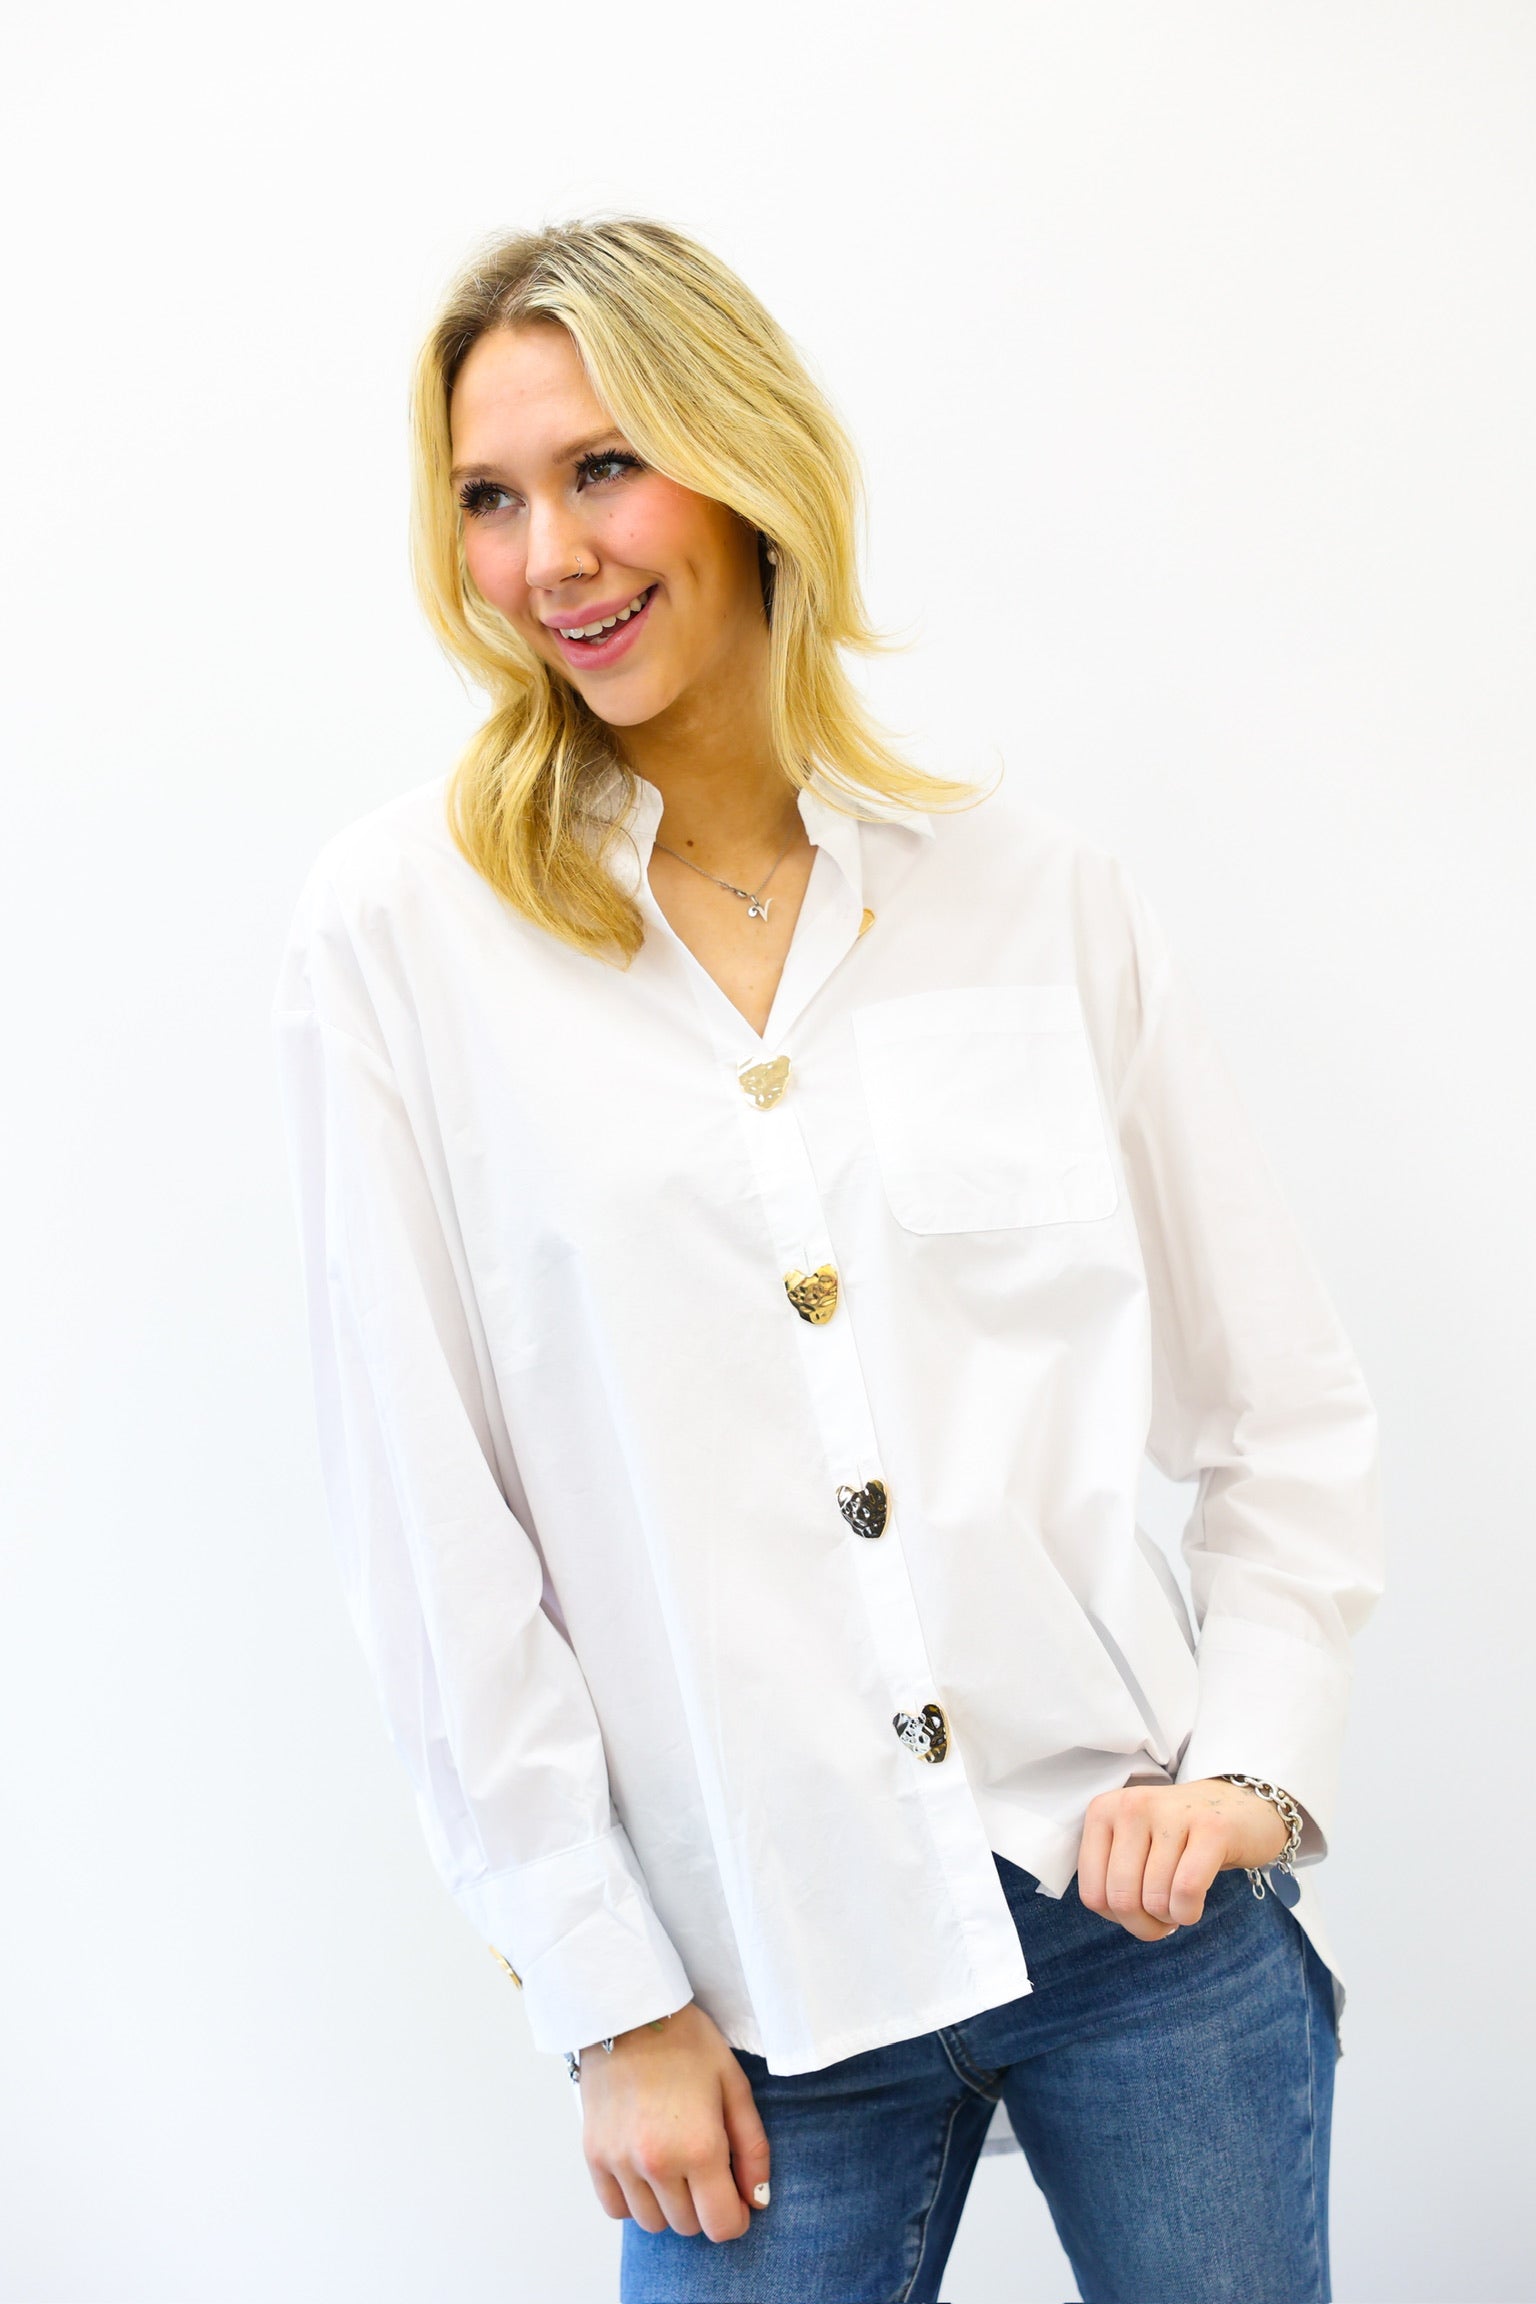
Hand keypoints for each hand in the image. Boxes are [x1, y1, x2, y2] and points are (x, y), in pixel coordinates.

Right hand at [578, 2000, 770, 2243]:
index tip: (736, 2199)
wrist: (629, 2011)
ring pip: (652, 2223)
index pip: (721, 2225)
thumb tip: (757, 2200)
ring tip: (676, 2165)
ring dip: (669, 2206)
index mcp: (699, 2146)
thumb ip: (752, 2148)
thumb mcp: (734, 2085)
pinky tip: (646, 2169)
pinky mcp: (593, 2155)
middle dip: (704, 2206)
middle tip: (706, 2168)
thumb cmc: (687, 2043)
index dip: (736, 2218)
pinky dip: (634, 2200)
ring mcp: (620, 2161)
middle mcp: (657, 2163)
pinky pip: (616, 2209)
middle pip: (688, 2226)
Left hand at [1075, 1777, 1290, 1940]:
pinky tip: (1195, 1904)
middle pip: (1122, 1900)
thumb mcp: (1132, 1845)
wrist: (1241, 1806)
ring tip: (1181, 1903)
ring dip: (1172, 1918)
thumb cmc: (1181, 1837)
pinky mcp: (1211, 1828)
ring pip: (1155, 1900)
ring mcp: (1172, 1813)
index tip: (1139, 1911)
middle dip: (1145, 1925)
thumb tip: (1114, 1915)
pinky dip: (1189, 1912)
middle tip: (1164, 1918)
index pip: (1092, 1894)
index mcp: (1104, 1810)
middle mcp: (1133, 1805)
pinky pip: (1187, 1890)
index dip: (1117, 1919)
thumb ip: (1110, 1876)